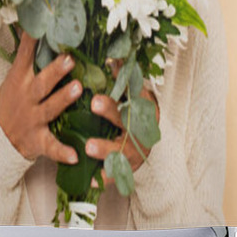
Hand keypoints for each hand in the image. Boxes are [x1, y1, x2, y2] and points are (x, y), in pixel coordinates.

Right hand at [0, 30, 82, 164]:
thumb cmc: (13, 100)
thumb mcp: (15, 77)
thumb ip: (28, 56)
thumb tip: (37, 24)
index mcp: (20, 79)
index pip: (24, 56)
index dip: (31, 41)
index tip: (38, 26)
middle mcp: (26, 98)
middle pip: (41, 83)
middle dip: (55, 72)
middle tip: (70, 59)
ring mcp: (32, 119)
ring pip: (49, 109)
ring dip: (63, 99)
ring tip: (77, 89)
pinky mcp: (37, 141)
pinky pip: (51, 146)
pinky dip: (62, 152)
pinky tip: (75, 154)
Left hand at [85, 58, 160, 187]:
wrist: (148, 141)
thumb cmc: (133, 112)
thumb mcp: (132, 94)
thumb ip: (122, 78)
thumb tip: (110, 57)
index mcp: (141, 107)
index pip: (134, 94)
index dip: (122, 82)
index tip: (108, 73)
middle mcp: (140, 128)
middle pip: (127, 118)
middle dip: (110, 111)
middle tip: (94, 102)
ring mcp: (135, 150)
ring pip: (121, 150)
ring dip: (105, 148)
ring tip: (88, 146)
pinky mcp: (128, 168)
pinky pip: (116, 175)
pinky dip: (104, 178)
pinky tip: (89, 180)